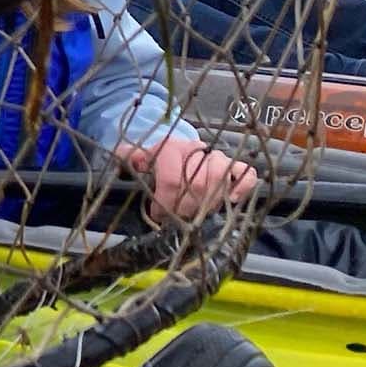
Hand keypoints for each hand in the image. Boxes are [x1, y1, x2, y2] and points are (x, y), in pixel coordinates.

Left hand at [114, 139, 257, 223]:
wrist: (185, 147)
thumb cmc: (163, 157)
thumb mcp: (144, 155)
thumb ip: (131, 157)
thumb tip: (119, 155)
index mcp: (174, 149)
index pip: (172, 178)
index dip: (164, 202)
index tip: (157, 215)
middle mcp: (200, 153)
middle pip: (196, 186)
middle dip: (183, 209)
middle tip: (175, 219)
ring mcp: (220, 160)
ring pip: (219, 182)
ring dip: (206, 204)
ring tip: (194, 213)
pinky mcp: (237, 168)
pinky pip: (246, 176)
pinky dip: (241, 188)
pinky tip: (230, 200)